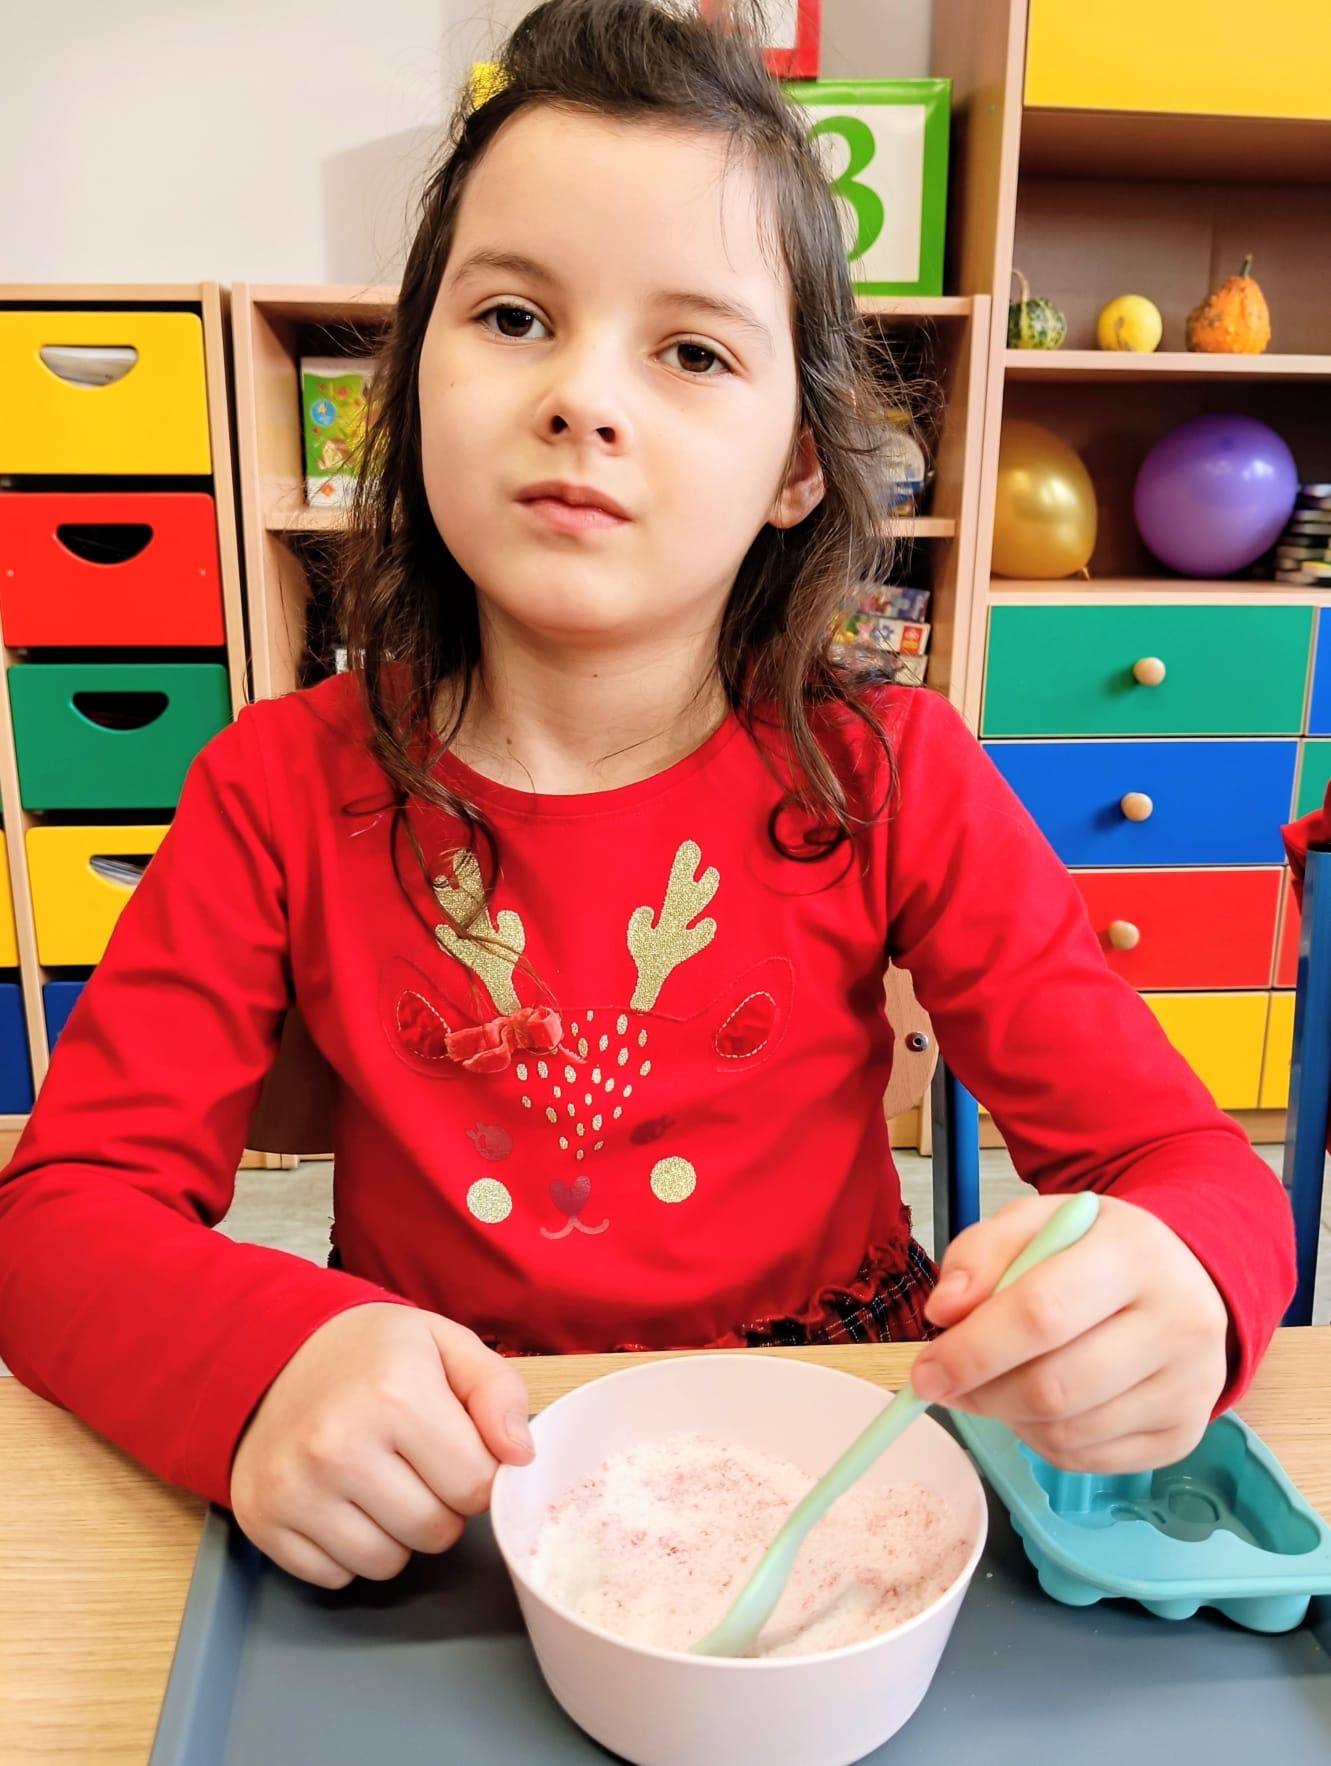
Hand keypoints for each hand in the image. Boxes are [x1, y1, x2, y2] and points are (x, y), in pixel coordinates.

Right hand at [230, 1304, 533, 1587]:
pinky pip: (335, 1576)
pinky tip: (339, 1500)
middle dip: (440, 1504)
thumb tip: (521, 1456)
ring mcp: (295, 1487)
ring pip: (386, 1564)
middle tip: (414, 1461)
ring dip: (396, 1533)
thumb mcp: (446, 1344)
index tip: (454, 1446)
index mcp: (395, 1393)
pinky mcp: (263, 1520)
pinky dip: (347, 1549)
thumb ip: (498, 1392)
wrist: (272, 1352)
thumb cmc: (371, 1353)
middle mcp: (338, 1445)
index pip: (476, 1487)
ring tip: (377, 1478)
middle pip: (435, 1532)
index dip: (477, 1471)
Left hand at [912, 1194, 1229, 1473]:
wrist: (1181, 1277)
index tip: (924, 1371)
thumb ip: (980, 1254)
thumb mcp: (1035, 1222)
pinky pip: (1086, 1459)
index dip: (973, 1351)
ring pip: (1066, 1432)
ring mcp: (1189, 1388)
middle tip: (947, 1383)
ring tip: (997, 1382)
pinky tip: (1036, 1403)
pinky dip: (1040, 1439)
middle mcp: (1178, 1324)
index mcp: (1135, 1255)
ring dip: (1007, 1417)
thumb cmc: (1093, 1248)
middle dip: (982, 1393)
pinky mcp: (1184, 1436)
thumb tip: (943, 1313)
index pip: (1042, 1315)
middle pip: (1053, 1387)